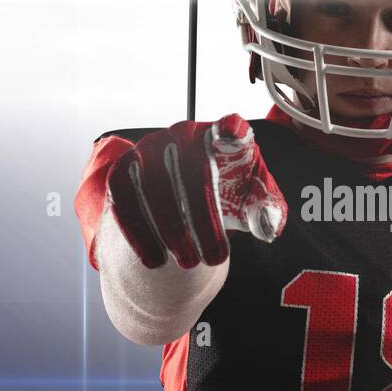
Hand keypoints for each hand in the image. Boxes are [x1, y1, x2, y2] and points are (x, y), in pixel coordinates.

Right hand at [106, 114, 286, 267]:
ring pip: (155, 186)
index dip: (231, 130)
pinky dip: (140, 233)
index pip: (231, 127)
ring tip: (189, 263)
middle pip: (193, 169)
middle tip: (216, 257)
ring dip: (173, 230)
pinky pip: (124, 199)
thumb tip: (267, 226)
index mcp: (224, 136)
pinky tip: (155, 260)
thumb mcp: (254, 206)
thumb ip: (269, 211)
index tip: (232, 135)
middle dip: (205, 218)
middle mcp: (184, 134)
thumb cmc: (229, 199)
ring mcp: (150, 147)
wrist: (185, 208)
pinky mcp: (123, 169)